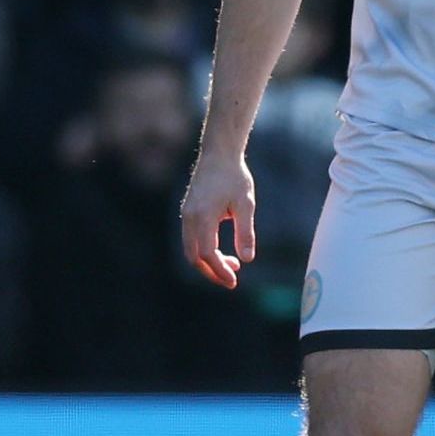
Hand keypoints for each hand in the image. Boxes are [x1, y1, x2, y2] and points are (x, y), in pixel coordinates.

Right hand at [179, 148, 260, 288]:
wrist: (219, 154)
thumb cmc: (234, 177)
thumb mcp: (246, 204)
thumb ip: (245, 232)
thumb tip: (248, 259)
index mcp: (203, 216)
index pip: (207, 253)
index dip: (219, 271)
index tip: (234, 280)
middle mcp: (189, 218)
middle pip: (193, 257)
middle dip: (211, 272)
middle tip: (232, 280)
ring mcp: (186, 215)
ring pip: (190, 249)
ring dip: (208, 262)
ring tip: (232, 265)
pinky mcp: (188, 213)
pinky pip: (191, 239)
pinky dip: (204, 251)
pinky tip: (222, 251)